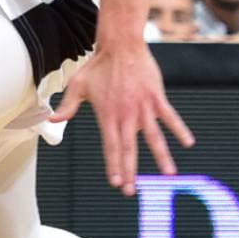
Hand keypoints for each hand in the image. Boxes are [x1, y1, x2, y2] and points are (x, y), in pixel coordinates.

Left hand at [48, 42, 194, 197]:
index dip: (113, 166)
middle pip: (128, 148)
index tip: (116, 183)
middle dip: (130, 171)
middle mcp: (125, 115)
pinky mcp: (156, 98)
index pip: (110, 147)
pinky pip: (170, 117)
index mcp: (107, 116)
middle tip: (131, 190)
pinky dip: (179, 129)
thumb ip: (67, 107)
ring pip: (153, 137)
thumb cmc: (97, 66)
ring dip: (161, 157)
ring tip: (168, 175)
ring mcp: (142, 108)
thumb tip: (50, 121)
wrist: (120, 46)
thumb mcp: (77, 86)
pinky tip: (188, 143)